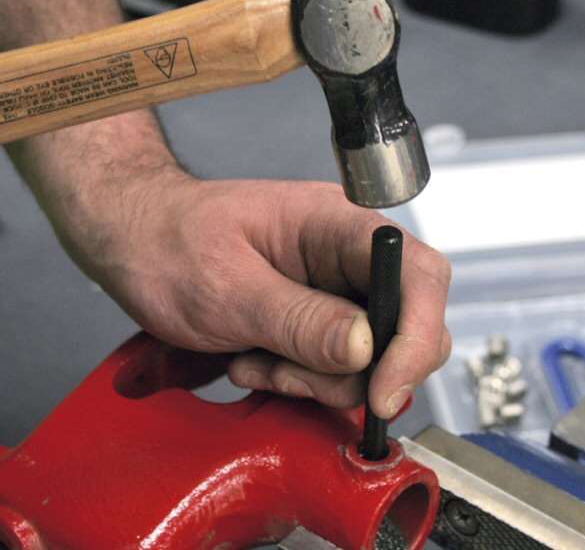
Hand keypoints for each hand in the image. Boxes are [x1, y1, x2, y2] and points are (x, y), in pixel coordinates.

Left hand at [76, 171, 451, 417]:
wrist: (136, 242)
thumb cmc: (171, 241)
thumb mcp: (228, 287)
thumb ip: (299, 320)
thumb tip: (368, 349)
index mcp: (335, 224)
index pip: (416, 272)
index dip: (418, 335)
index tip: (385, 390)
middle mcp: (344, 256)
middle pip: (403, 323)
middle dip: (354, 370)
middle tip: (291, 374)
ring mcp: (331, 289)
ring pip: (368, 358)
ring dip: (313, 378)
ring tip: (256, 359)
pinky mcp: (315, 318)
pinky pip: (334, 367)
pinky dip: (298, 378)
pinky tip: (254, 359)